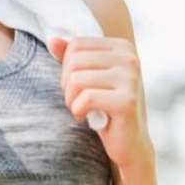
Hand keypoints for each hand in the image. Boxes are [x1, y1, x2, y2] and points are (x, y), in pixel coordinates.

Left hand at [48, 36, 153, 168]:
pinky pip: (86, 99)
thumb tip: (53, 40)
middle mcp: (130, 58)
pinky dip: (78, 111)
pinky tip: (85, 118)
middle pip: (74, 60)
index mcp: (122, 47)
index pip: (76, 44)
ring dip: (71, 99)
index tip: (77, 86)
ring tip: (81, 109)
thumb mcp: (89, 78)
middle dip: (67, 84)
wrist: (130, 143)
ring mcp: (131, 79)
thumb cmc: (106, 108)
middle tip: (77, 100)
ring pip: (77, 79)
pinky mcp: (127, 101)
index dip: (67, 67)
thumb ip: (72, 57)